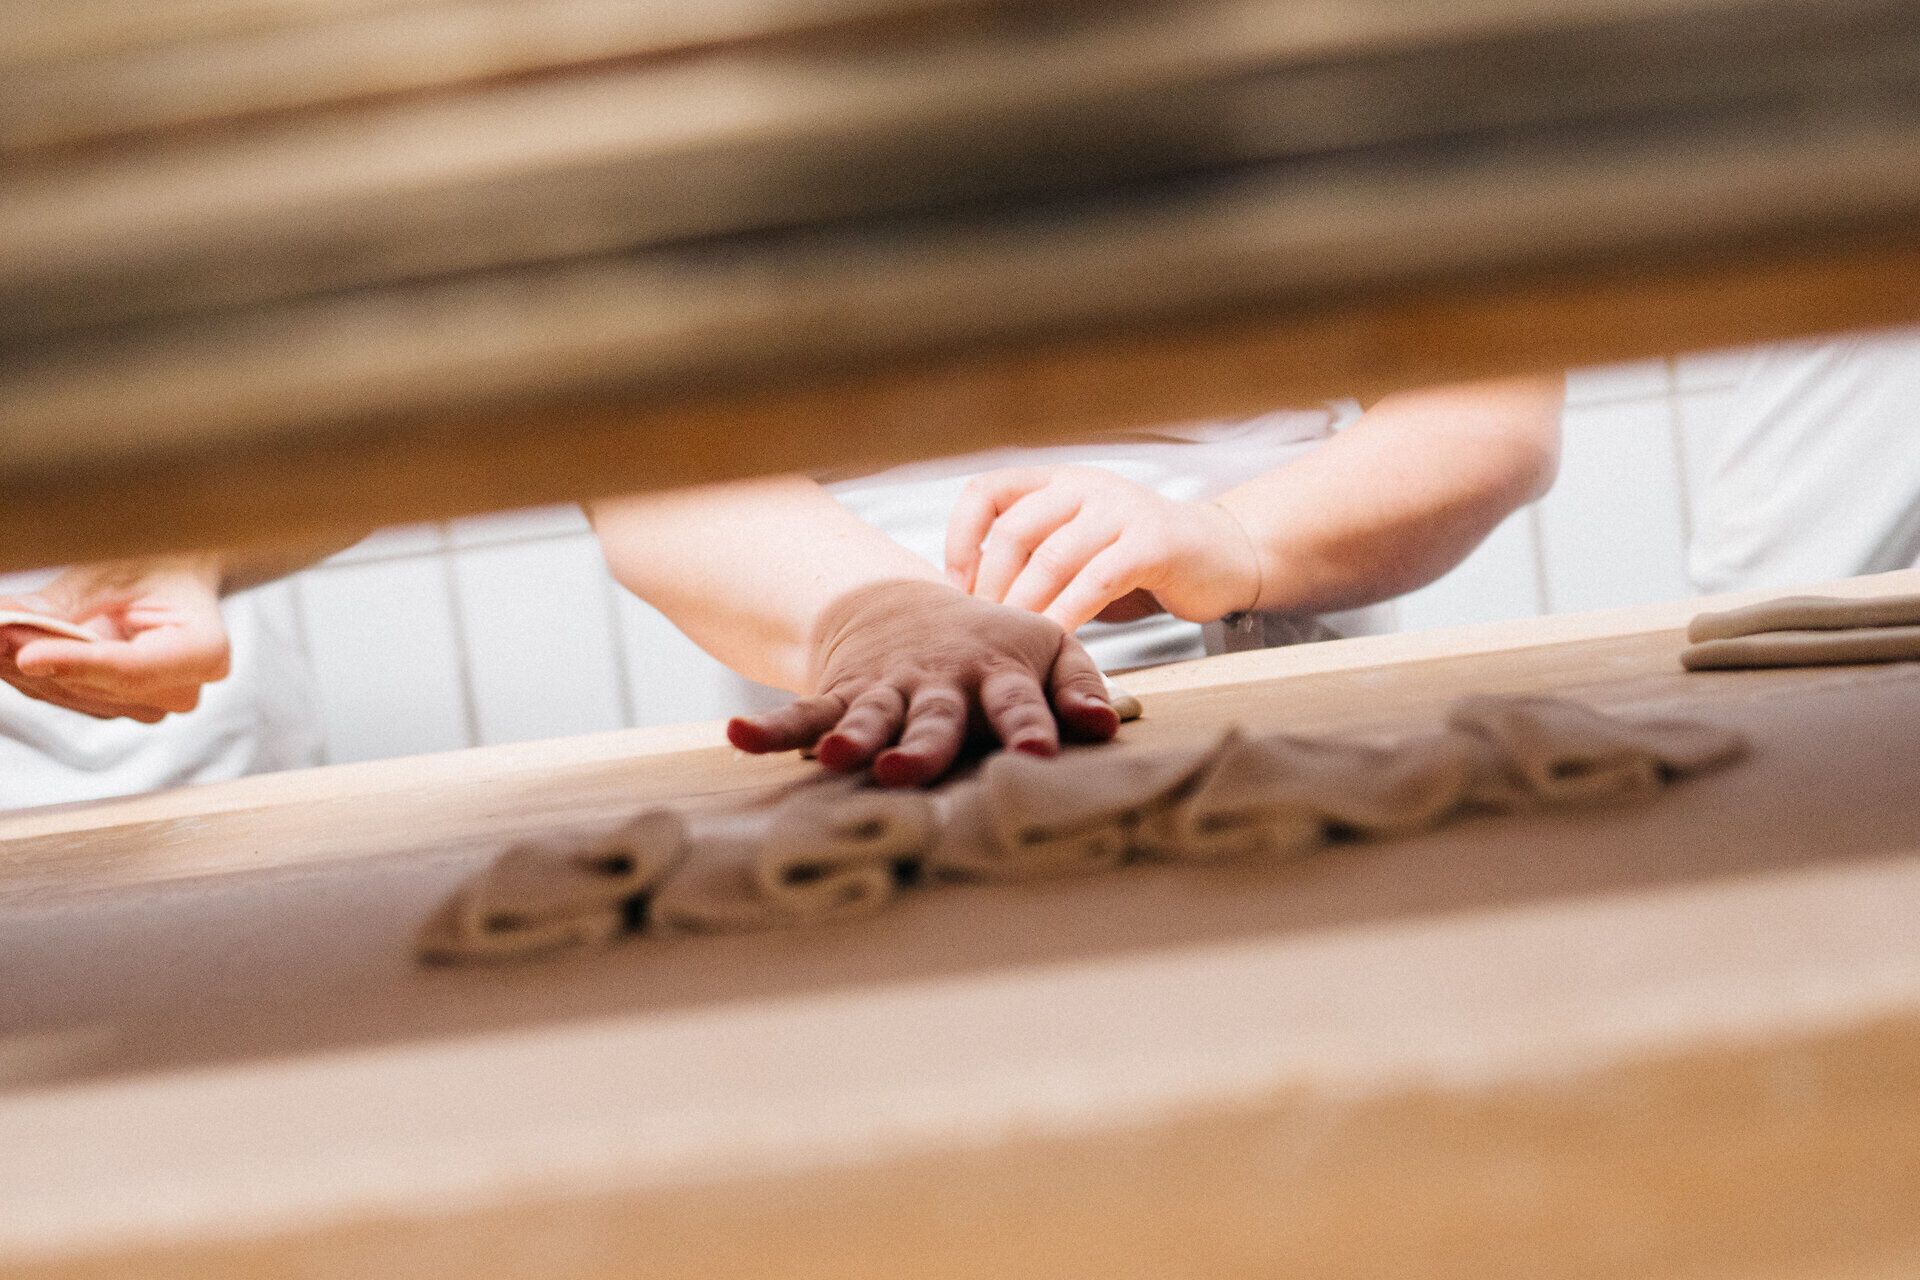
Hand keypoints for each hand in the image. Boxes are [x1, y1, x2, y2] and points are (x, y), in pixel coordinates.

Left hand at [0, 556, 230, 721]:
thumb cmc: (160, 563)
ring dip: (26, 664)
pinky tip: (16, 643)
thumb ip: (65, 602)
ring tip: (2, 629)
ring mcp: (150, 704)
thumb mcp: (116, 571)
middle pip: (94, 684)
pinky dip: (34, 670)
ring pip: (72, 693)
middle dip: (36, 655)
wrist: (177, 571)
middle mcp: (181, 690)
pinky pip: (66, 694)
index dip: (75, 664)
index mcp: (204, 653)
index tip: (26, 655)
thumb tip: (7, 621)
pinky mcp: (119, 706)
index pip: (132, 669)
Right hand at [726, 580, 1118, 785]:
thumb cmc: (996, 645)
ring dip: (855, 736)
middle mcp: (941, 683)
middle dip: (924, 744)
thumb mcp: (1048, 651)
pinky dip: (773, 727)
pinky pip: (805, 712)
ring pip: (871, 717)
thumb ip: (1079, 687)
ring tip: (836, 756)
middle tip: (911, 771)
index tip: (1043, 753)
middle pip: (935, 717)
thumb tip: (1107, 725)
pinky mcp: (844, 693)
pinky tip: (740, 738)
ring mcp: (888, 688)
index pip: (1019, 702)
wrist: (907, 604)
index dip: (1032, 724)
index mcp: (1000, 674)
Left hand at [944, 466, 1260, 631]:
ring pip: (1052, 557)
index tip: (956, 586)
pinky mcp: (1153, 543)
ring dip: (1025, 606)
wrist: (1223, 554)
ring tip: (1014, 642)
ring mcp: (1121, 509)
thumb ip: (1032, 560)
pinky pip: (1096, 582)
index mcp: (1057, 483)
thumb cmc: (1139, 562)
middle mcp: (1085, 486)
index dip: (960, 537)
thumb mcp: (1077, 549)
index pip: (986, 490)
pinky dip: (1068, 616)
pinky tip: (1056, 643)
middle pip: (1013, 528)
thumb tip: (966, 601)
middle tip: (984, 629)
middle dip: (991, 585)